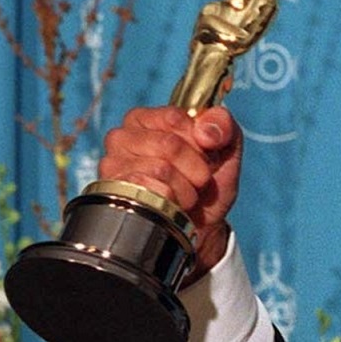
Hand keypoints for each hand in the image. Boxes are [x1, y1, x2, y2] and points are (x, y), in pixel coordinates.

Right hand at [100, 105, 242, 279]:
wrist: (203, 223)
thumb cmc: (209, 179)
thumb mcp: (227, 146)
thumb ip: (223, 125)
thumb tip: (205, 132)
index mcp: (146, 118)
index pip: (175, 118)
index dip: (199, 141)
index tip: (205, 153)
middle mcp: (122, 136)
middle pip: (169, 144)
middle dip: (196, 167)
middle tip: (198, 178)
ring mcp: (113, 164)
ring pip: (161, 169)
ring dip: (187, 188)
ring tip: (187, 193)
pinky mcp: (115, 192)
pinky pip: (151, 191)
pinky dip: (174, 201)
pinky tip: (173, 204)